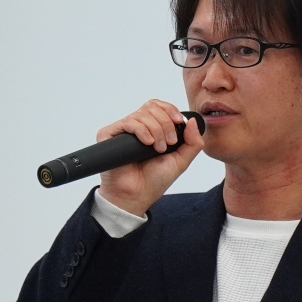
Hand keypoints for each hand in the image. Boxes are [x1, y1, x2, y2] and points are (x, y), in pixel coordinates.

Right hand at [97, 100, 202, 215]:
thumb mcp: (181, 161)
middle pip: (152, 107)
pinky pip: (128, 122)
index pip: (159, 106)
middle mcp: (137, 127)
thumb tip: (193, 121)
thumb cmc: (154, 181)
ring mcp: (123, 130)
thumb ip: (193, 142)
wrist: (136, 195)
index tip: (178, 122)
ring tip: (157, 148)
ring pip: (142, 114)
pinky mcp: (109, 135)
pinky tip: (147, 143)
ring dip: (156, 130)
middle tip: (168, 143)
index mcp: (152, 129)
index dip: (170, 110)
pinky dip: (141, 130)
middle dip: (165, 123)